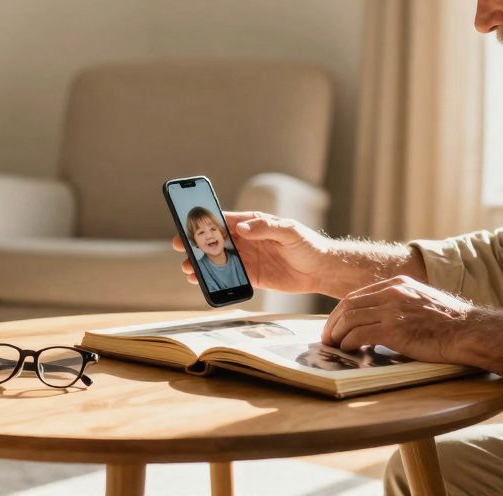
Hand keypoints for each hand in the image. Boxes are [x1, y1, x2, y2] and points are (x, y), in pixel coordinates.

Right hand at [173, 211, 328, 294]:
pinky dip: (215, 280)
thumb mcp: (289, 231)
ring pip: (219, 259)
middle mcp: (246, 240)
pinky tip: (203, 282)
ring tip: (188, 268)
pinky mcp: (252, 277)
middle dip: (197, 243)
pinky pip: (229, 277)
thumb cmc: (308, 244)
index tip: (188, 223)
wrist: (321, 270)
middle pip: (216, 240)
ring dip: (202, 263)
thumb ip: (266, 228)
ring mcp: (248, 259)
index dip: (205, 221)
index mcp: (253, 224)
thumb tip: (242, 228)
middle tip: (181, 247)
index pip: (224, 220)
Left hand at [321, 276, 476, 363]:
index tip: (336, 324)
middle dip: (333, 322)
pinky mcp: (394, 330)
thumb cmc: (450, 323)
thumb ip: (401, 306)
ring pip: (350, 319)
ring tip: (333, 346)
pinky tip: (349, 351)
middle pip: (349, 305)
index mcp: (398, 284)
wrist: (468, 331)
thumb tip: (380, 324)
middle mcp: (392, 293)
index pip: (358, 295)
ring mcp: (392, 310)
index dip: (342, 311)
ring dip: (337, 334)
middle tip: (328, 337)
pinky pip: (360, 335)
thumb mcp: (421, 303)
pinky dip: (349, 344)